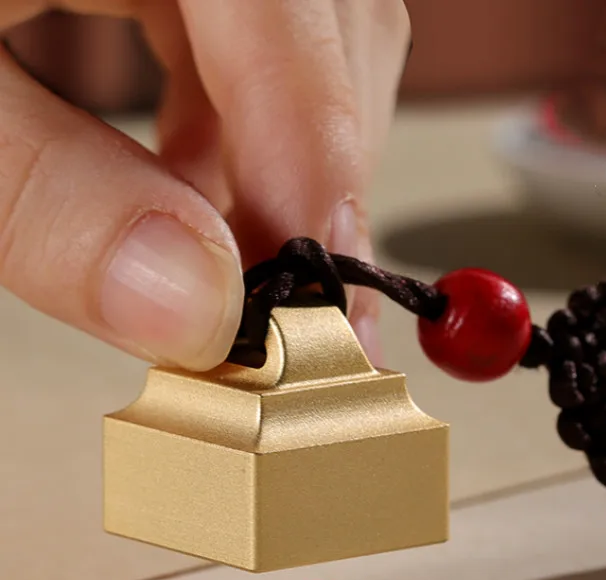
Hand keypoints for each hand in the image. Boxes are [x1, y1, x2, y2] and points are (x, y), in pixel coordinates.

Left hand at [0, 1, 409, 368]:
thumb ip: (49, 196)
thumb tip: (191, 305)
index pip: (289, 28)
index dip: (321, 178)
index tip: (319, 305)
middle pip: (334, 37)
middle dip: (310, 184)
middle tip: (273, 300)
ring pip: (322, 39)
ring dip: (286, 160)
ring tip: (227, 241)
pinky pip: (273, 30)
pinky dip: (251, 121)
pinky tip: (197, 171)